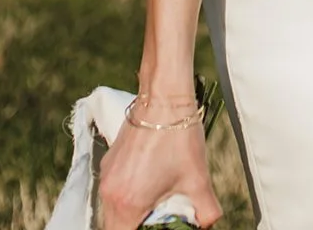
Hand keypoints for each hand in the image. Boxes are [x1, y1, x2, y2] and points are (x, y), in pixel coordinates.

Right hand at [97, 115, 221, 229]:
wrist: (163, 96)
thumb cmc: (180, 137)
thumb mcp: (199, 179)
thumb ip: (205, 213)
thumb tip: (206, 225)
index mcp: (128, 203)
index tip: (154, 229)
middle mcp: (110, 192)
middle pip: (114, 227)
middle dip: (134, 228)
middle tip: (155, 223)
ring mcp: (106, 175)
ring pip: (111, 211)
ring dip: (128, 215)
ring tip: (153, 207)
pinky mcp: (109, 161)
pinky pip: (112, 191)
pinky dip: (125, 197)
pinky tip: (147, 187)